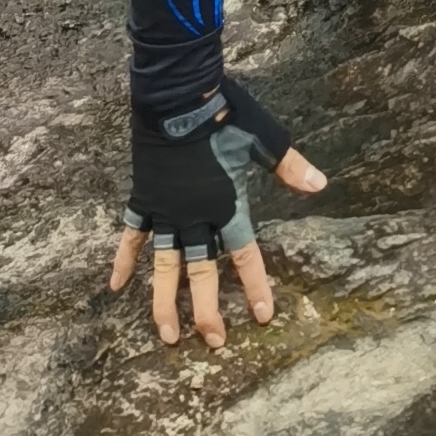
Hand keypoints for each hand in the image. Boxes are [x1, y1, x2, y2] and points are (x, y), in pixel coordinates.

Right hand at [109, 79, 326, 348]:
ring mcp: (165, 210)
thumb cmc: (222, 111)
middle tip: (213, 341)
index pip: (244, 253)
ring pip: (164, 266)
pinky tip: (114, 287)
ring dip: (164, 301)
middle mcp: (195, 215)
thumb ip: (288, 166)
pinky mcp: (144, 197)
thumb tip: (320, 185)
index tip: (261, 316)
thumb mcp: (263, 136)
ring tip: (167, 335)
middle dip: (207, 310)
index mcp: (226, 203)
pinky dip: (123, 260)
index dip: (254, 285)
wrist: (176, 94)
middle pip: (201, 271)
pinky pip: (131, 235)